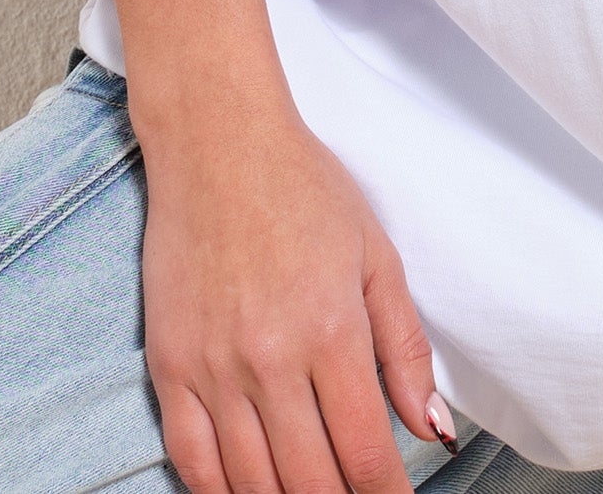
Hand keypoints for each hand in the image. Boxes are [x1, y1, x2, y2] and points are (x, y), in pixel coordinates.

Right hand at [139, 98, 449, 493]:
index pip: (363, 452)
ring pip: (251, 483)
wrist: (218, 143)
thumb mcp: (376, 256)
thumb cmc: (306, 190)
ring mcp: (214, 368)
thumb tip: (433, 429)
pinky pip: (192, 460)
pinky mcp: (169, 365)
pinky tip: (246, 492)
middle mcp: (271, 361)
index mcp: (331, 332)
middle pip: (309, 481)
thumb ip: (406, 348)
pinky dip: (220, 492)